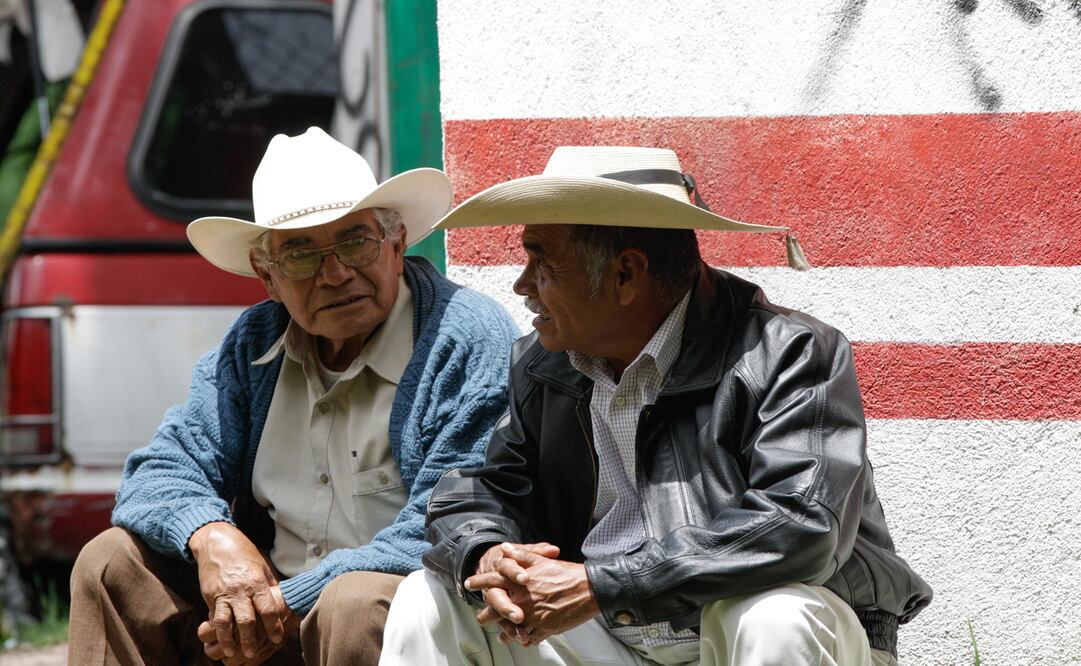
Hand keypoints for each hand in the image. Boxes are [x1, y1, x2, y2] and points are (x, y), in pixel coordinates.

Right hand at [188, 522, 286, 658]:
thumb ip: (270, 587)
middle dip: (251, 640)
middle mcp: (241, 589)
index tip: (278, 639)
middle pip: (247, 620)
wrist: (218, 542)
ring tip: (233, 653)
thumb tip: (282, 604)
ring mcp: (224, 593)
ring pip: (227, 622)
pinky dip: (216, 631)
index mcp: (257, 582)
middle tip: (254, 654)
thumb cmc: (245, 554)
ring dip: (230, 640)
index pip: (268, 609)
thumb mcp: (262, 567)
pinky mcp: (211, 595)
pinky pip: (214, 616)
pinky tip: (219, 640)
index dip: (273, 626)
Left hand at [471, 543, 599, 646]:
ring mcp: (531, 616)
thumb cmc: (567, 573)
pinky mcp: (543, 629)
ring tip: (500, 635)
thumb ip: (520, 555)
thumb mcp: (541, 561)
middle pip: (496, 609)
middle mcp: (522, 599)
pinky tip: (520, 641)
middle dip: (486, 614)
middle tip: (481, 617)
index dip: (479, 582)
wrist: (589, 589)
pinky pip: (527, 638)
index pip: (493, 580)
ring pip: (509, 627)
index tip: (469, 584)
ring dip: (504, 631)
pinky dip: (522, 639)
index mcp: (519, 581)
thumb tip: (504, 548)